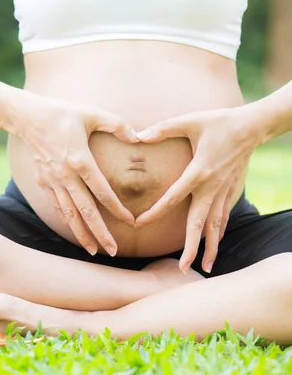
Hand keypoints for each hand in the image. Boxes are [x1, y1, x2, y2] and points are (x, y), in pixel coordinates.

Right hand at [18, 98, 138, 255]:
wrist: (28, 118)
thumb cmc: (62, 113)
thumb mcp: (92, 113)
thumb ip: (117, 125)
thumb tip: (138, 136)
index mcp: (80, 160)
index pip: (102, 191)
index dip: (117, 209)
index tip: (130, 222)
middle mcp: (65, 176)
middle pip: (85, 211)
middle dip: (100, 233)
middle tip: (113, 251)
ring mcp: (53, 181)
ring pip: (69, 214)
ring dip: (82, 234)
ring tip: (93, 251)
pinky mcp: (44, 182)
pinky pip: (58, 206)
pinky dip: (68, 221)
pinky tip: (76, 230)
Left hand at [135, 107, 263, 272]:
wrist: (252, 126)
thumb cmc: (218, 122)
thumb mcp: (189, 121)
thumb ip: (163, 129)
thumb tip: (137, 135)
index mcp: (198, 171)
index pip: (173, 197)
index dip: (155, 212)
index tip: (139, 224)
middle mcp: (211, 186)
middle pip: (199, 222)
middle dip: (191, 247)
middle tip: (183, 268)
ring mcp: (223, 190)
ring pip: (215, 225)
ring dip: (210, 246)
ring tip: (205, 267)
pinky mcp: (231, 190)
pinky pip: (224, 216)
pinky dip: (219, 232)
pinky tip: (215, 246)